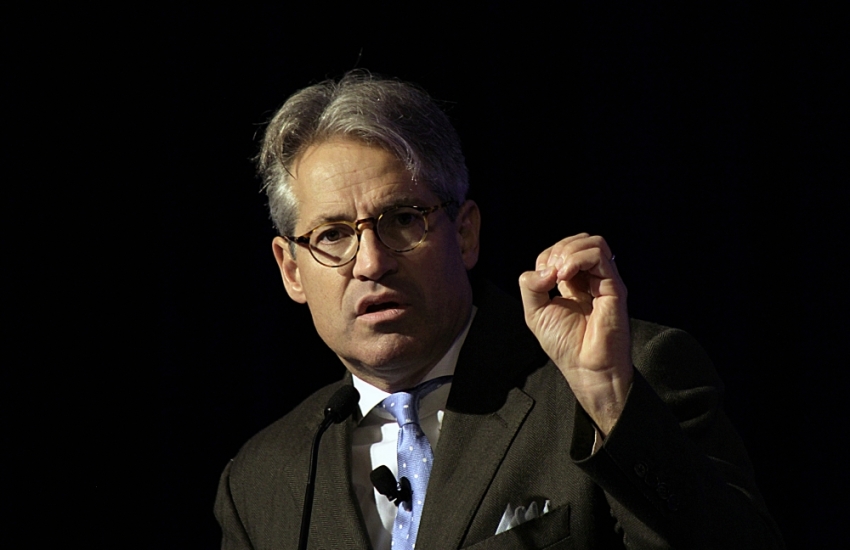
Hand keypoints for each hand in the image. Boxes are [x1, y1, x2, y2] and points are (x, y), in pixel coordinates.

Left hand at [518, 234, 632, 435]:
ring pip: (592, 242)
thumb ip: (531, 286)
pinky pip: (598, 255)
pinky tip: (565, 276)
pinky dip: (576, 259)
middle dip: (558, 250)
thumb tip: (545, 268)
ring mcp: (604, 281)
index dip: (547, 256)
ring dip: (568, 251)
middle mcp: (591, 279)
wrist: (586, 368)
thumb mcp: (535, 312)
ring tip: (559, 274)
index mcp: (573, 283)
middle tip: (550, 274)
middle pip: (579, 241)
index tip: (542, 279)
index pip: (562, 250)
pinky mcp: (613, 286)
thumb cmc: (565, 345)